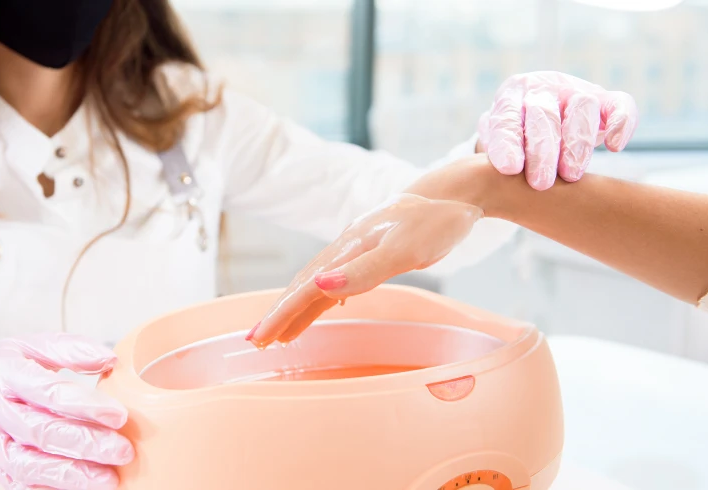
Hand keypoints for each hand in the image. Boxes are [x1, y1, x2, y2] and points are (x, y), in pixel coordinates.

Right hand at [0, 334, 133, 489]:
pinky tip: (84, 487)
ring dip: (72, 475)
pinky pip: (23, 485)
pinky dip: (54, 488)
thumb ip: (69, 349)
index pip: (49, 392)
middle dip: (86, 444)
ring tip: (108, 478)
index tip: (119, 415)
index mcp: (7, 375)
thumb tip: (110, 358)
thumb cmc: (0, 369)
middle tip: (123, 450)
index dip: (85, 405)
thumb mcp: (29, 346)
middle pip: (42, 432)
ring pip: (31, 465)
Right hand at [247, 194, 481, 347]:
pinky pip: (336, 280)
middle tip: (255, 341)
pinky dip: (321, 298)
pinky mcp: (369, 252)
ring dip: (297, 309)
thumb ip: (364, 270)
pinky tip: (321, 307)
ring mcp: (356, 249)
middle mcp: (346, 248)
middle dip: (279, 313)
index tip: (259, 338)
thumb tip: (320, 286)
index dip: (282, 313)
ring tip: (280, 335)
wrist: (452, 195)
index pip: (307, 287)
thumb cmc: (435, 222)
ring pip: (317, 284)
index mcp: (349, 248)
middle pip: (303, 285)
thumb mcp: (405, 249)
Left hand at [478, 71, 638, 189]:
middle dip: (542, 151)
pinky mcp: (606, 100)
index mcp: (510, 96)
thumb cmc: (513, 143)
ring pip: (582, 108)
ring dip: (576, 144)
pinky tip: (614, 146)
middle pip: (543, 114)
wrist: (539, 124)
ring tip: (570, 176)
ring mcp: (576, 91)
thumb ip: (494, 154)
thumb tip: (497, 169)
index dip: (508, 142)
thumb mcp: (496, 146)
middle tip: (540, 183)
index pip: (507, 117)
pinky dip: (621, 122)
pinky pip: (620, 105)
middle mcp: (543, 88)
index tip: (509, 169)